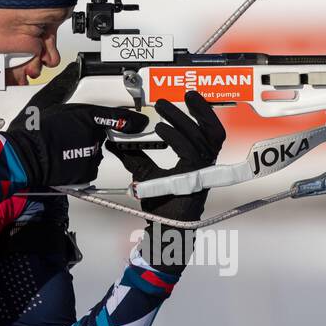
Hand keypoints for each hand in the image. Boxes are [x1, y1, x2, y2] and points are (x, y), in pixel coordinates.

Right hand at [3, 63, 148, 187]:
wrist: (23, 158)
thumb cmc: (31, 131)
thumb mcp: (45, 101)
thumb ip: (63, 85)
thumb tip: (70, 70)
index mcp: (86, 116)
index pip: (116, 118)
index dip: (131, 121)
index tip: (140, 122)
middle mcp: (93, 136)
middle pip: (100, 134)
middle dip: (87, 134)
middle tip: (64, 137)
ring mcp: (92, 155)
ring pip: (94, 151)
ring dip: (83, 150)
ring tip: (60, 149)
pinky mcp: (86, 172)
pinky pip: (88, 166)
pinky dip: (79, 164)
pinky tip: (62, 160)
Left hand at [105, 90, 226, 272]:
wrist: (164, 228)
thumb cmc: (161, 205)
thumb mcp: (145, 175)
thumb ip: (135, 157)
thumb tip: (115, 143)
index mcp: (198, 161)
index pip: (209, 130)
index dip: (203, 112)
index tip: (188, 97)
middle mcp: (204, 164)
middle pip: (208, 130)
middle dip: (192, 111)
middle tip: (168, 100)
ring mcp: (201, 171)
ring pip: (199, 137)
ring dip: (182, 119)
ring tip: (164, 109)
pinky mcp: (194, 178)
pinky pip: (190, 151)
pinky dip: (176, 138)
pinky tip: (161, 130)